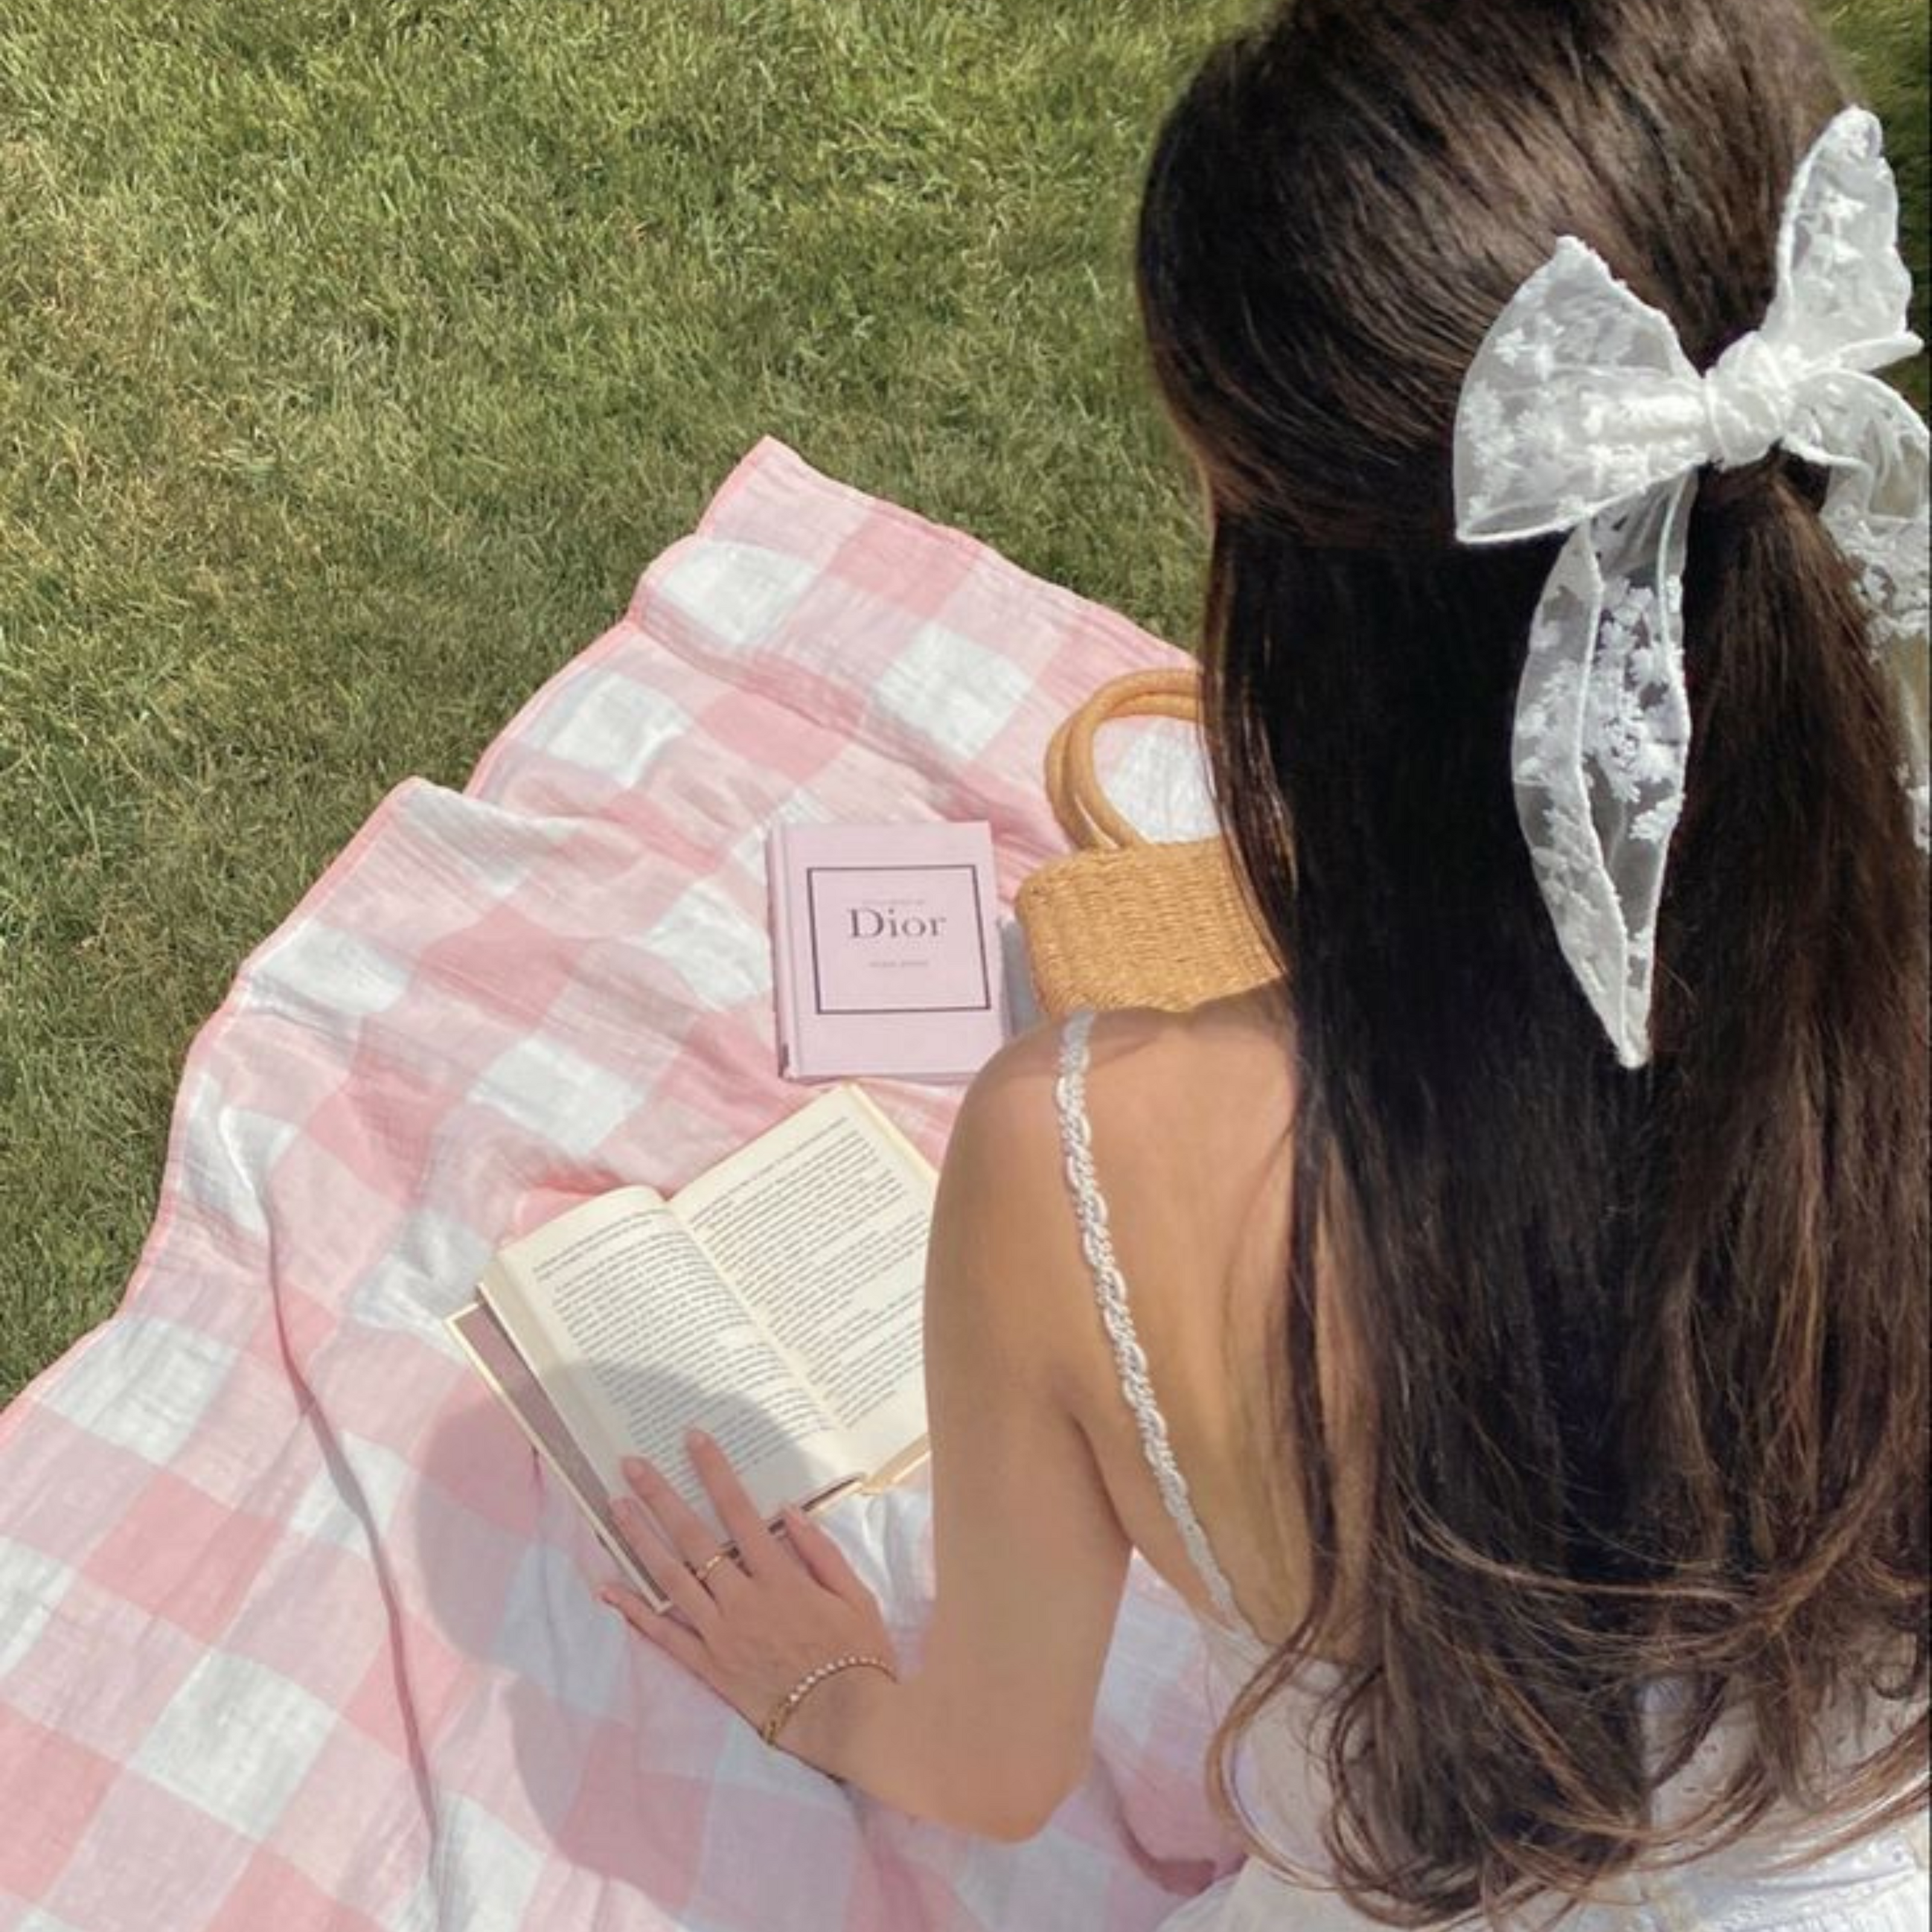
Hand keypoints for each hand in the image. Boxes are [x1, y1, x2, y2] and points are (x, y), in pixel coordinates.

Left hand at [599, 1430, 897, 1768]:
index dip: (714, 1471)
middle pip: (694, 1539)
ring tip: (616, 1506)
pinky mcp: (709, 1667)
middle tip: (631, 1464)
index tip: (693, 1439)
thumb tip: (787, 1509)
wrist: (847, 1721)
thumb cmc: (858, 1655)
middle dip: (661, 1496)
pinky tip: (608, 1588)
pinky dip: (634, 1612)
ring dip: (641, 1540)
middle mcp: (743, 1600)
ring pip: (671, 1579)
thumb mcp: (855, 1594)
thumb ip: (819, 1550)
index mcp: (780, 1577)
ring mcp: (721, 1634)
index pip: (739, 1511)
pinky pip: (664, 1636)